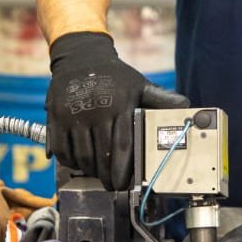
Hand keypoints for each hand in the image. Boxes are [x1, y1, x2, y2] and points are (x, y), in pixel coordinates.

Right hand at [46, 31, 188, 190]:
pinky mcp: (55, 115)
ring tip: (96, 173)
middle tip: (110, 185)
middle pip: (101, 155)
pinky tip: (77, 162)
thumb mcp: (138, 84)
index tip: (123, 183)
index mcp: (120, 104)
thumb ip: (160, 99)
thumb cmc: (114, 76)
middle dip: (106, 176)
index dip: (123, 170)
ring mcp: (73, 113)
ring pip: (81, 155)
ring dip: (89, 170)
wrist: (81, 56)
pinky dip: (69, 161)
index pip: (123, 146)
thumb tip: (186, 106)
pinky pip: (60, 148)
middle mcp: (96, 109)